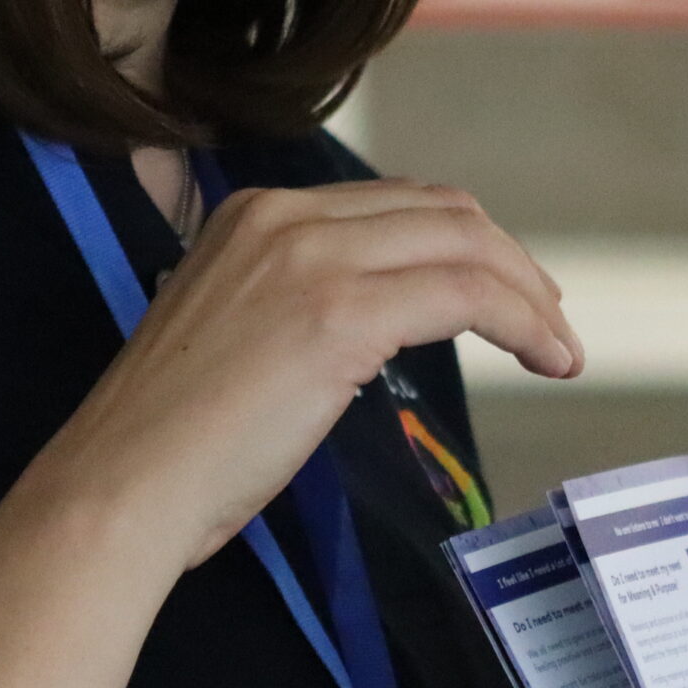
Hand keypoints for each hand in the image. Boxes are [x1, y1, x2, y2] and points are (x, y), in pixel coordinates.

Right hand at [14, 179, 581, 571]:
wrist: (126, 482)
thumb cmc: (178, 442)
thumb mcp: (242, 340)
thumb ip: (303, 309)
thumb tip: (375, 326)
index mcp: (256, 215)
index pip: (397, 205)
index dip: (470, 243)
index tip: (511, 294)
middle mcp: (285, 217)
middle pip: (443, 212)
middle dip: (512, 264)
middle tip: (551, 322)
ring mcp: (311, 258)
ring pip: (467, 245)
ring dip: (530, 296)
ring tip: (561, 349)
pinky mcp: (339, 313)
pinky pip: (467, 294)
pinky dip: (524, 322)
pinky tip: (548, 360)